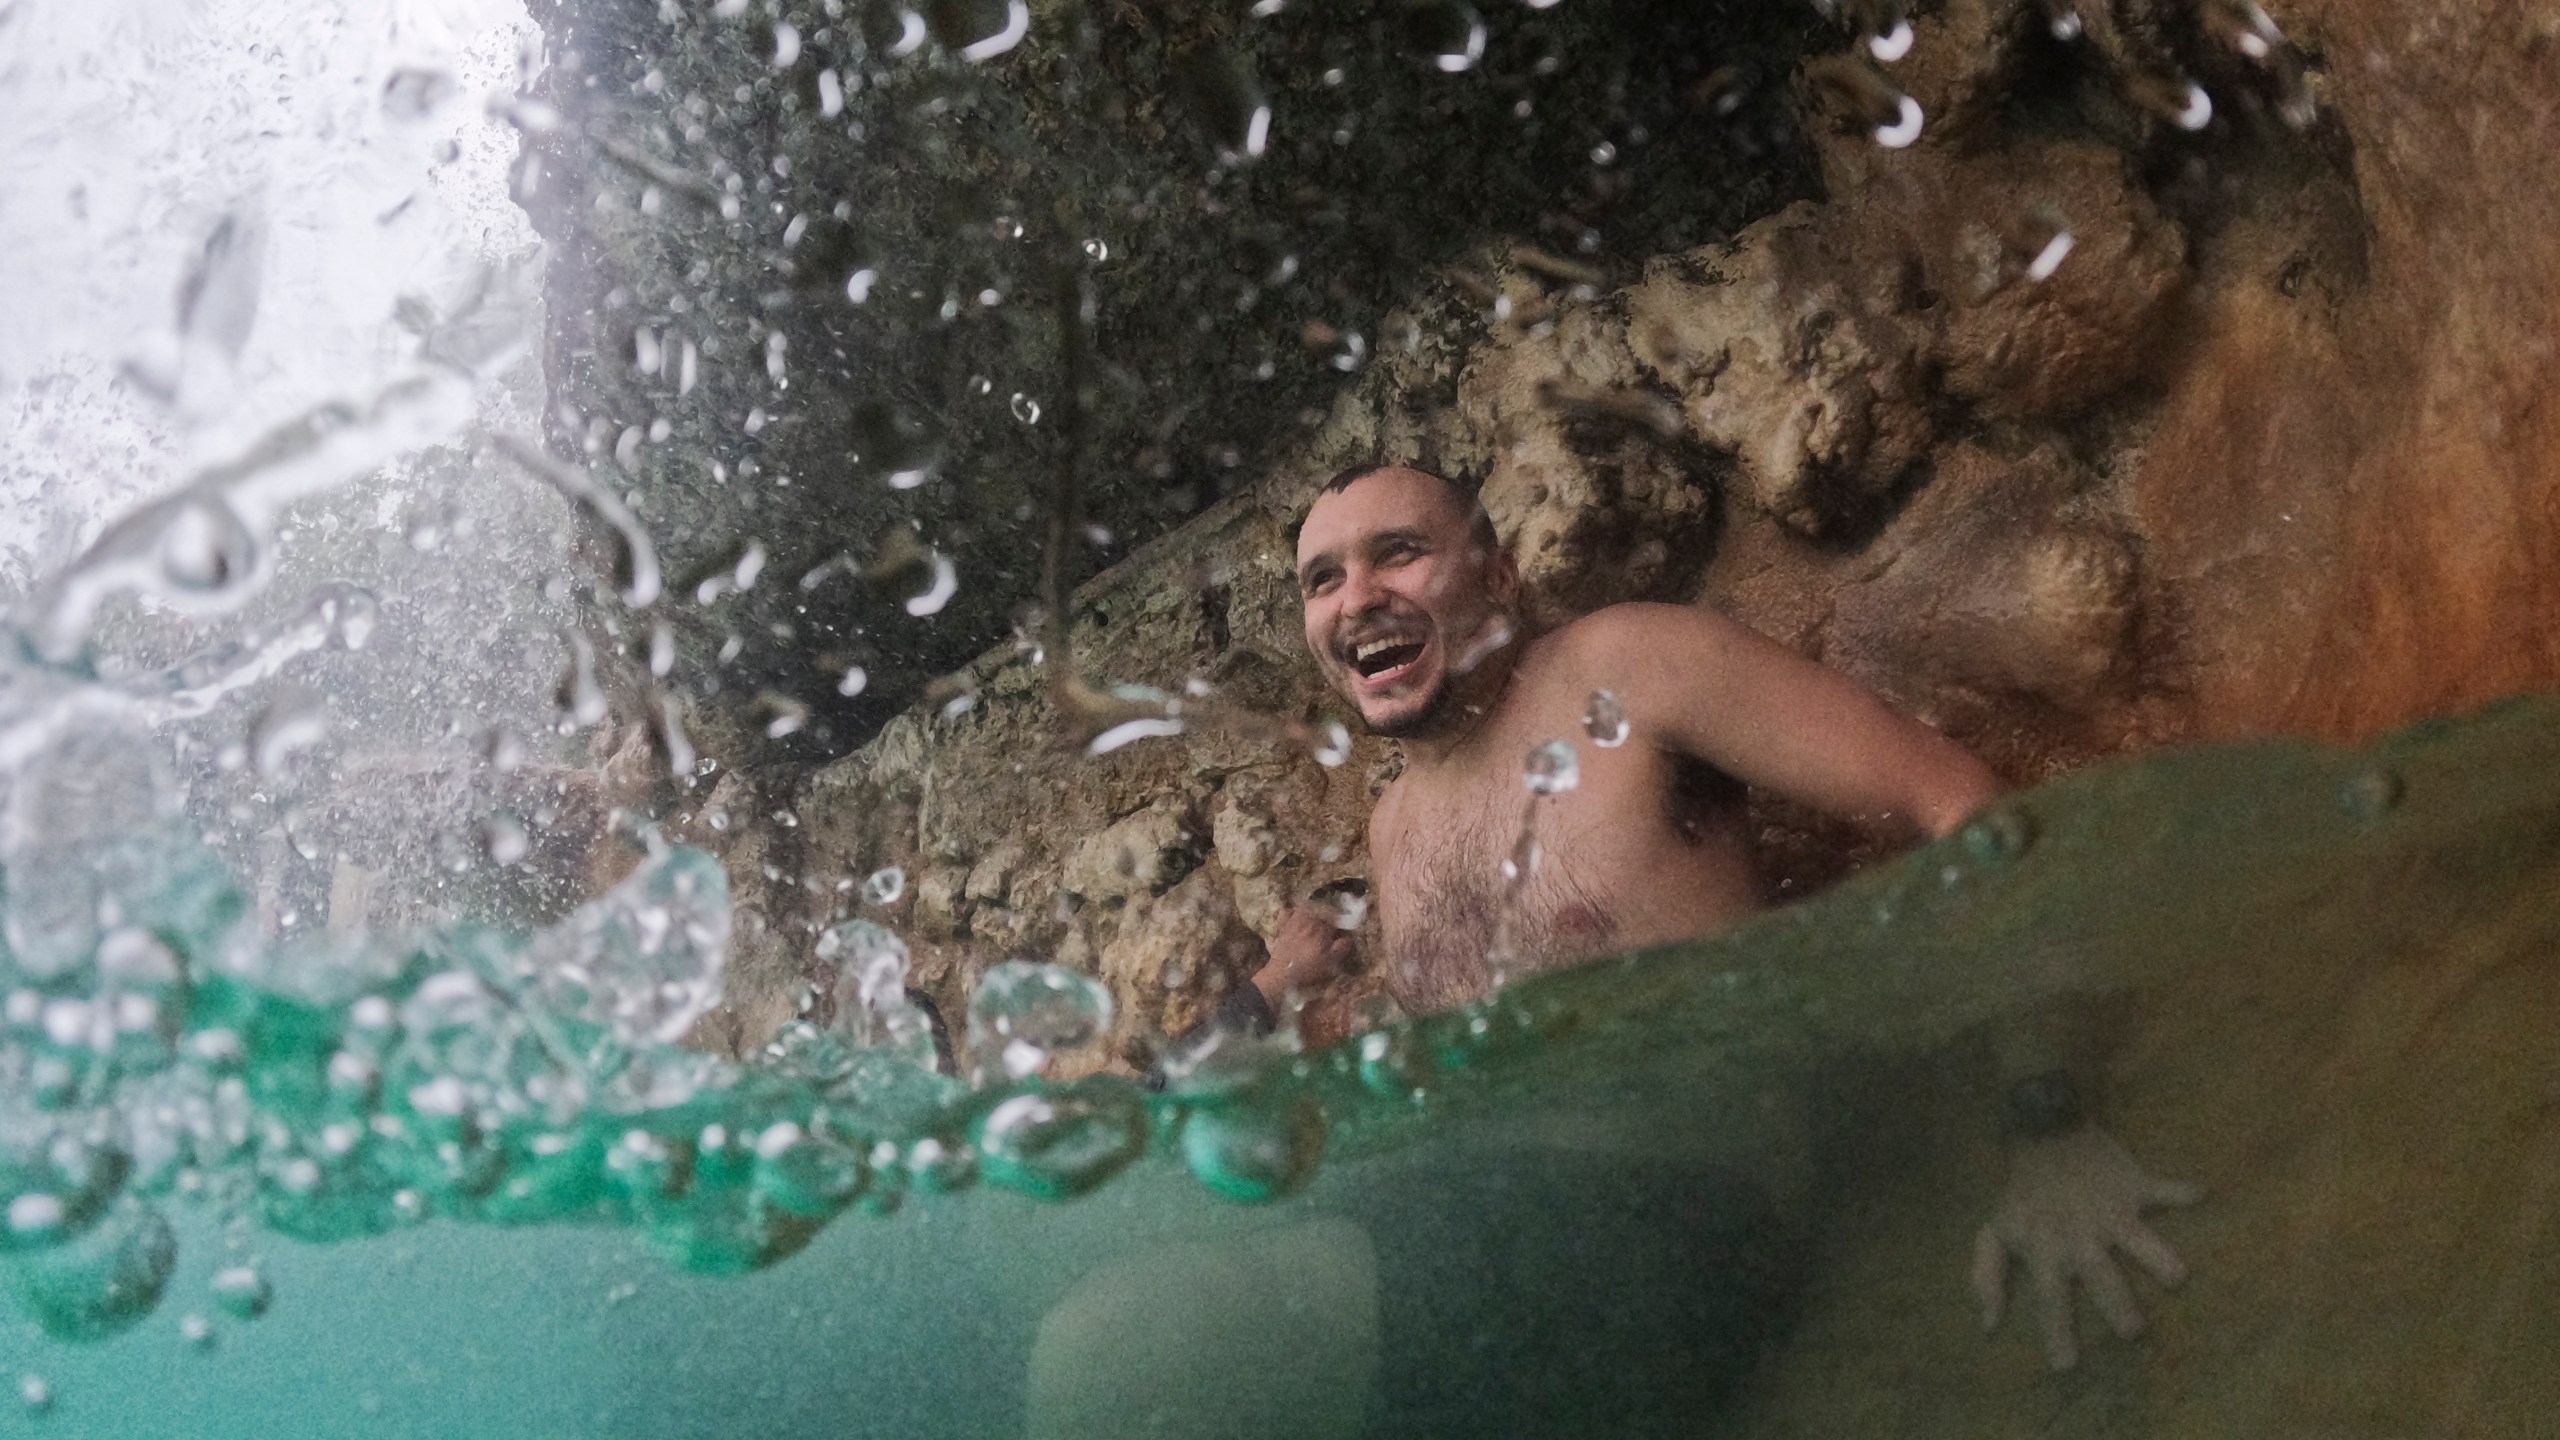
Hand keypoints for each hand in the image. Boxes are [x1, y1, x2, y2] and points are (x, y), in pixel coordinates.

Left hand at [1252, 906, 1354, 1004]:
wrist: (1282, 971)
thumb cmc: (1309, 968)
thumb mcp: (1330, 961)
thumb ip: (1341, 946)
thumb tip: (1349, 936)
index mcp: (1323, 928)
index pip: (1336, 920)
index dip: (1340, 925)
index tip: (1341, 931)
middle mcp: (1309, 921)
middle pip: (1322, 912)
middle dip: (1328, 916)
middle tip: (1330, 925)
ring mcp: (1295, 922)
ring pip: (1307, 908)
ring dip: (1313, 911)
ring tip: (1316, 918)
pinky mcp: (1283, 926)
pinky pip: (1288, 912)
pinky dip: (1293, 911)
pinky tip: (1296, 915)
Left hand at [1970, 1124, 2200, 1369]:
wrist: (2042, 1129)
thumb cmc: (2022, 1191)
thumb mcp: (1995, 1230)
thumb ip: (1987, 1275)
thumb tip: (1987, 1325)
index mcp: (2046, 1249)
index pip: (2049, 1298)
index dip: (2055, 1331)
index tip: (2066, 1366)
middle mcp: (2079, 1235)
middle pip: (2100, 1276)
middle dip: (2116, 1303)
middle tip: (2133, 1332)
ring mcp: (2109, 1210)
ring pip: (2137, 1237)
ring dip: (2155, 1254)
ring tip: (2177, 1275)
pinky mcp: (2133, 1184)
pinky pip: (2162, 1188)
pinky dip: (2181, 1190)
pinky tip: (2201, 1194)